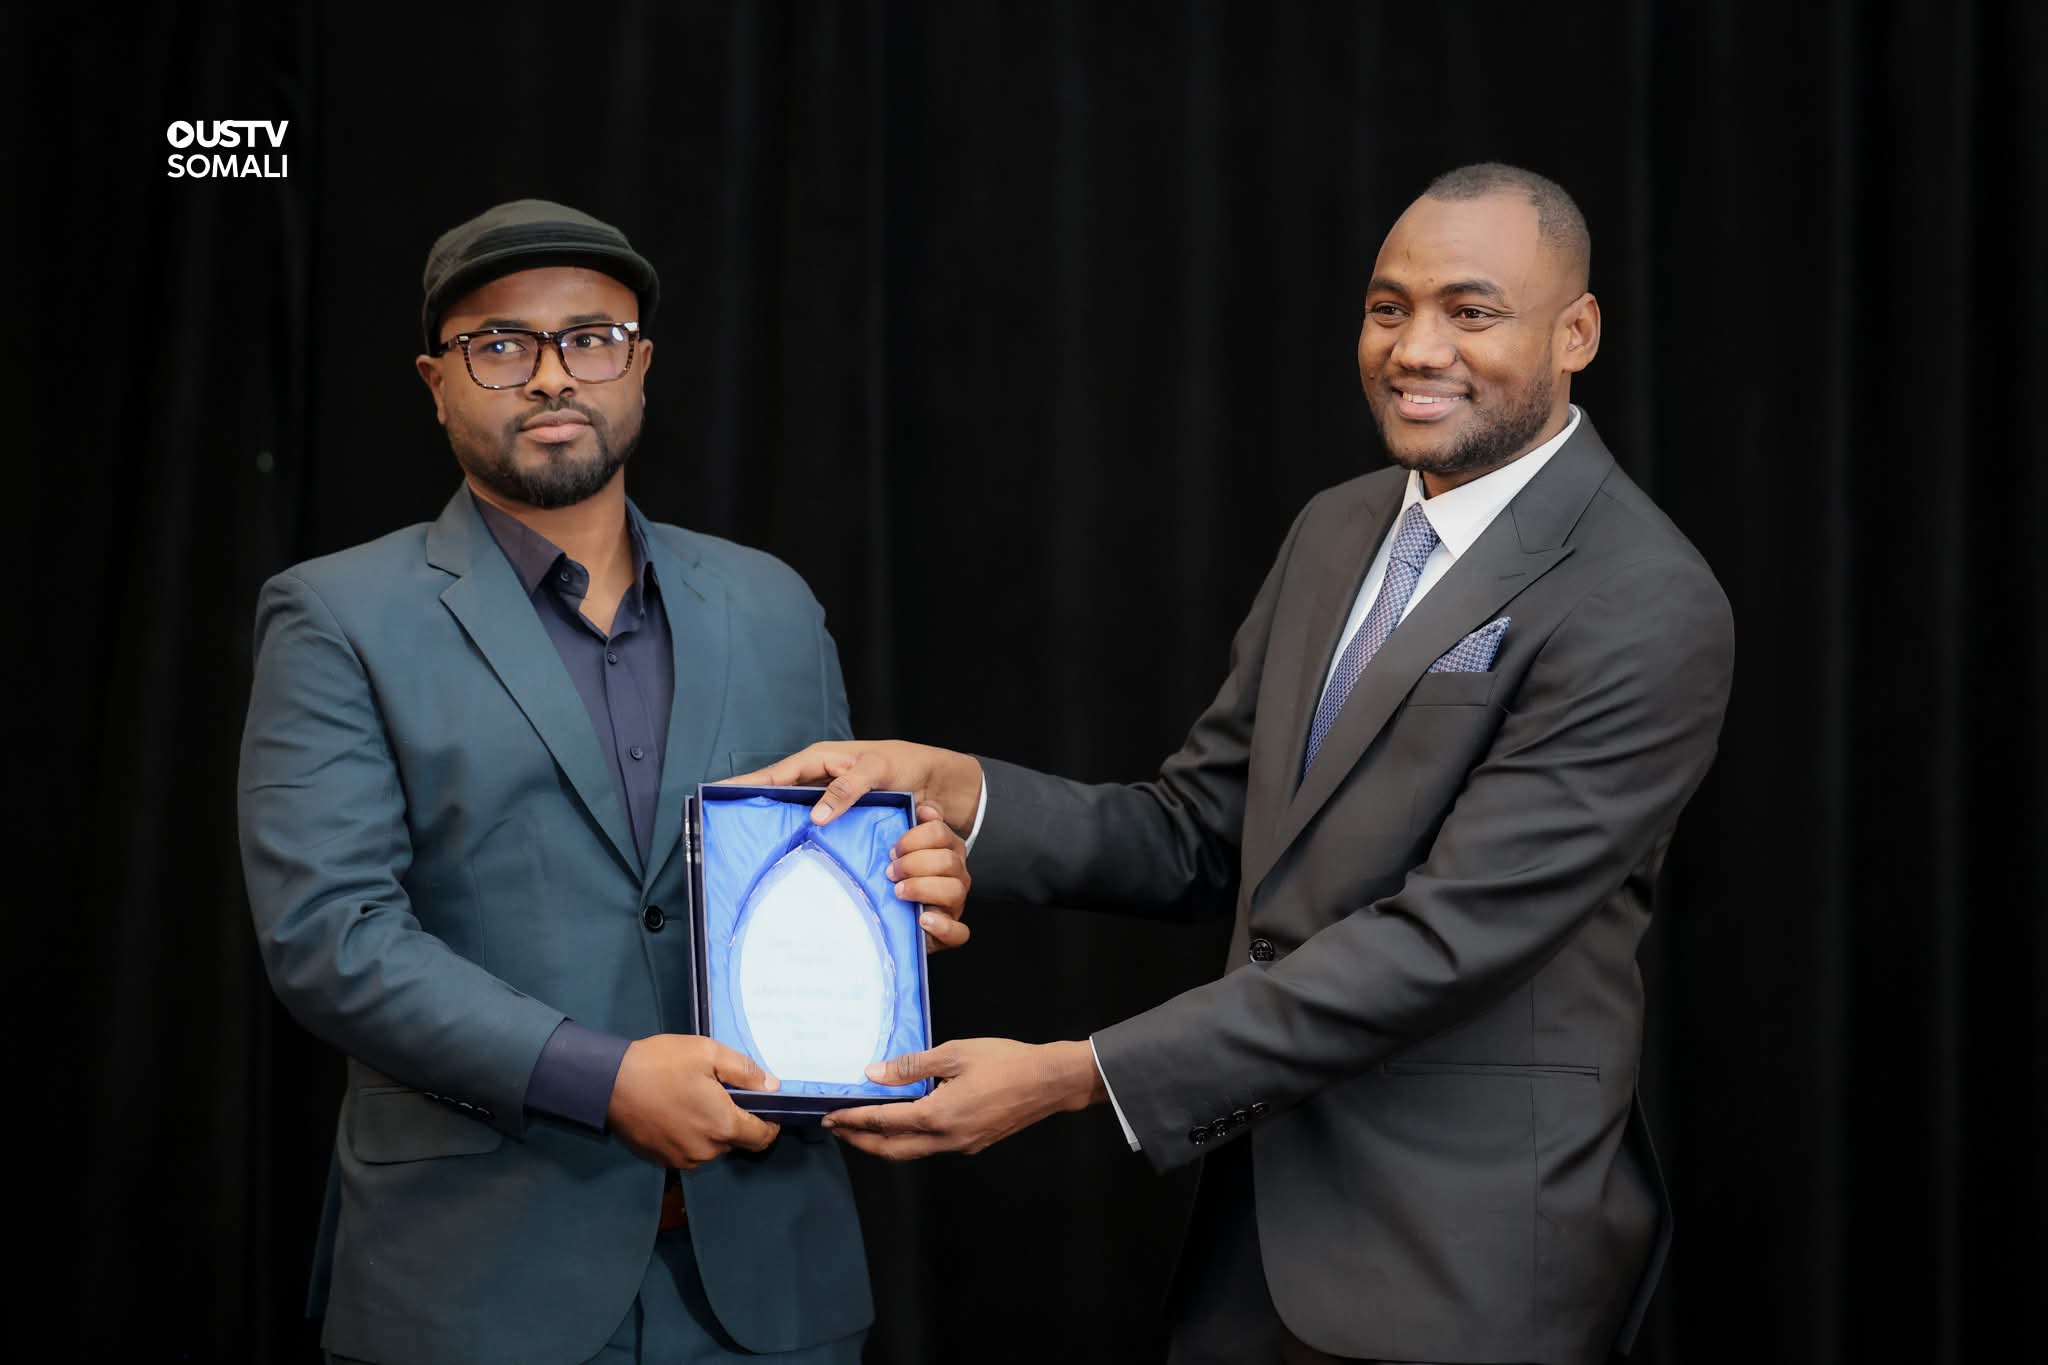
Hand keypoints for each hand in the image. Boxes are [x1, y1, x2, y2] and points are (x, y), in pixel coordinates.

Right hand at [606, 1034, 781, 1168]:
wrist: (608, 1083)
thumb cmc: (660, 1064)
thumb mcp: (708, 1053)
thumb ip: (745, 1071)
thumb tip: (772, 1087)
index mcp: (722, 1126)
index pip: (762, 1138)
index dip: (769, 1123)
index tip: (765, 1107)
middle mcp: (706, 1151)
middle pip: (737, 1141)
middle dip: (736, 1120)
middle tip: (720, 1092)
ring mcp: (682, 1159)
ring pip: (713, 1147)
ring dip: (712, 1128)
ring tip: (695, 1099)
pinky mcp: (663, 1160)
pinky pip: (690, 1150)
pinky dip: (692, 1135)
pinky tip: (678, 1112)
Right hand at [728, 740, 983, 835]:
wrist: (941, 786)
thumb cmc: (908, 765)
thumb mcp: (877, 769)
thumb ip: (847, 788)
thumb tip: (816, 816)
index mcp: (821, 761)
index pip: (775, 773)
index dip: (747, 784)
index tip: (716, 794)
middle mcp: (821, 782)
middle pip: (778, 798)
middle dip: (753, 811)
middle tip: (725, 832)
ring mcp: (831, 805)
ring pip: (795, 819)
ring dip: (776, 832)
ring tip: (749, 853)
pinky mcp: (845, 825)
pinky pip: (817, 836)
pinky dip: (803, 845)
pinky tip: (792, 864)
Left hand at [821, 1038, 1105, 1158]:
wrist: (1050, 1083)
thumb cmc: (1005, 1062)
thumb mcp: (955, 1054)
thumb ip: (912, 1066)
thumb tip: (874, 1074)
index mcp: (938, 1115)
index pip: (884, 1122)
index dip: (854, 1119)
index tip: (831, 1117)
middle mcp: (946, 1139)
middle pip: (892, 1149)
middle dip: (861, 1140)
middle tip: (838, 1129)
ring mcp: (961, 1145)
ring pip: (912, 1152)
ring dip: (884, 1142)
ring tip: (863, 1127)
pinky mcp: (973, 1144)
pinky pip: (932, 1146)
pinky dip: (909, 1138)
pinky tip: (905, 1122)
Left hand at [893, 804, 971, 951]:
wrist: (893, 920)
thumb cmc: (896, 877)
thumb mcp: (900, 849)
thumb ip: (910, 824)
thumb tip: (923, 808)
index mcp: (946, 849)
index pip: (940, 832)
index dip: (914, 838)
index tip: (893, 849)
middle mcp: (956, 873)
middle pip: (948, 861)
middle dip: (914, 864)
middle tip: (890, 872)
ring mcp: (956, 902)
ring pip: (955, 890)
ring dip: (923, 888)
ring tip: (899, 892)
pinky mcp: (952, 931)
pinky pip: (959, 932)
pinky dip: (942, 926)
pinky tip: (922, 920)